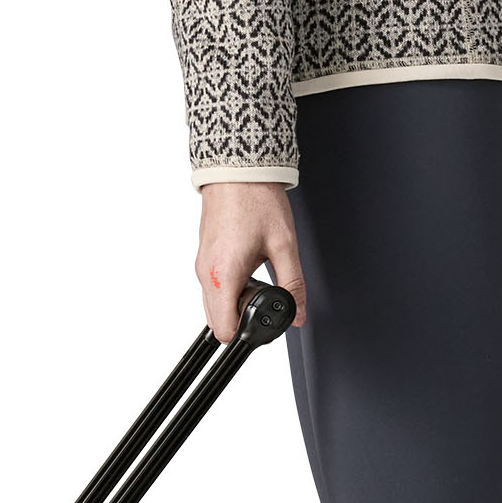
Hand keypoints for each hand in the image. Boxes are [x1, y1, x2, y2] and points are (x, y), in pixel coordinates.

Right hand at [195, 181, 306, 338]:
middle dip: (241, 318)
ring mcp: (202, 267)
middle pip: (217, 322)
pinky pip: (213, 288)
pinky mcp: (204, 259)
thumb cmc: (257, 200)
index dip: (246, 332)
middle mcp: (206, 275)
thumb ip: (293, 284)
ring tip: (257, 275)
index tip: (263, 320)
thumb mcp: (284, 245)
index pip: (224, 330)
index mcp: (224, 275)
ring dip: (236, 302)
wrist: (237, 170)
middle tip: (264, 294)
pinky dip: (229, 288)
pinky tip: (247, 267)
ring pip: (214, 305)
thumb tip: (299, 314)